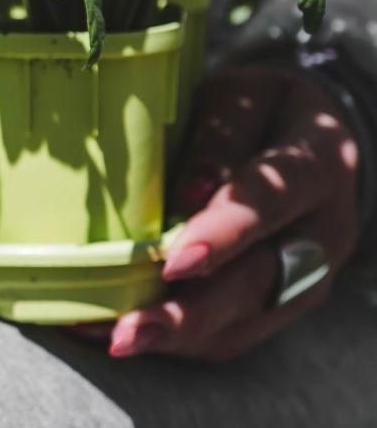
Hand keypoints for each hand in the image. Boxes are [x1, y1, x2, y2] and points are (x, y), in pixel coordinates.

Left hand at [105, 65, 359, 359]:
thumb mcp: (240, 98)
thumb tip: (186, 194)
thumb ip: (217, 137)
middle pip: (257, 282)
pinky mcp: (281, 302)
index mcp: (318, 167)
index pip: (270, 203)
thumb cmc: (259, 109)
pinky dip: (178, 340)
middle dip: (189, 313)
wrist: (308, 139)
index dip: (222, 235)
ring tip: (114, 340)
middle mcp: (322, 234)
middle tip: (128, 332)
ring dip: (177, 336)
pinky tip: (120, 334)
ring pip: (244, 320)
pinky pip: (232, 332)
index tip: (173, 263)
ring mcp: (306, 276)